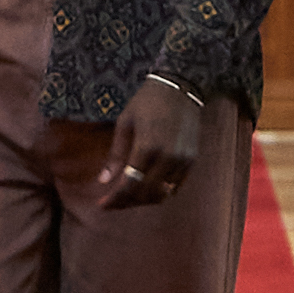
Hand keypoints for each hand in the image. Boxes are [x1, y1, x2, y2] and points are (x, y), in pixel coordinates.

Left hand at [62, 76, 205, 215]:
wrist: (181, 87)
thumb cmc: (147, 101)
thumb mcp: (125, 122)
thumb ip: (116, 155)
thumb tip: (103, 181)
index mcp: (147, 146)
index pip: (129, 184)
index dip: (114, 199)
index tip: (101, 205)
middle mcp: (168, 157)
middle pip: (145, 193)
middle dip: (126, 202)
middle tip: (112, 202)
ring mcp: (182, 160)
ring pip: (161, 194)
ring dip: (143, 200)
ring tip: (128, 197)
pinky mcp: (192, 160)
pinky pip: (175, 187)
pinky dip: (160, 193)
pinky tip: (147, 190)